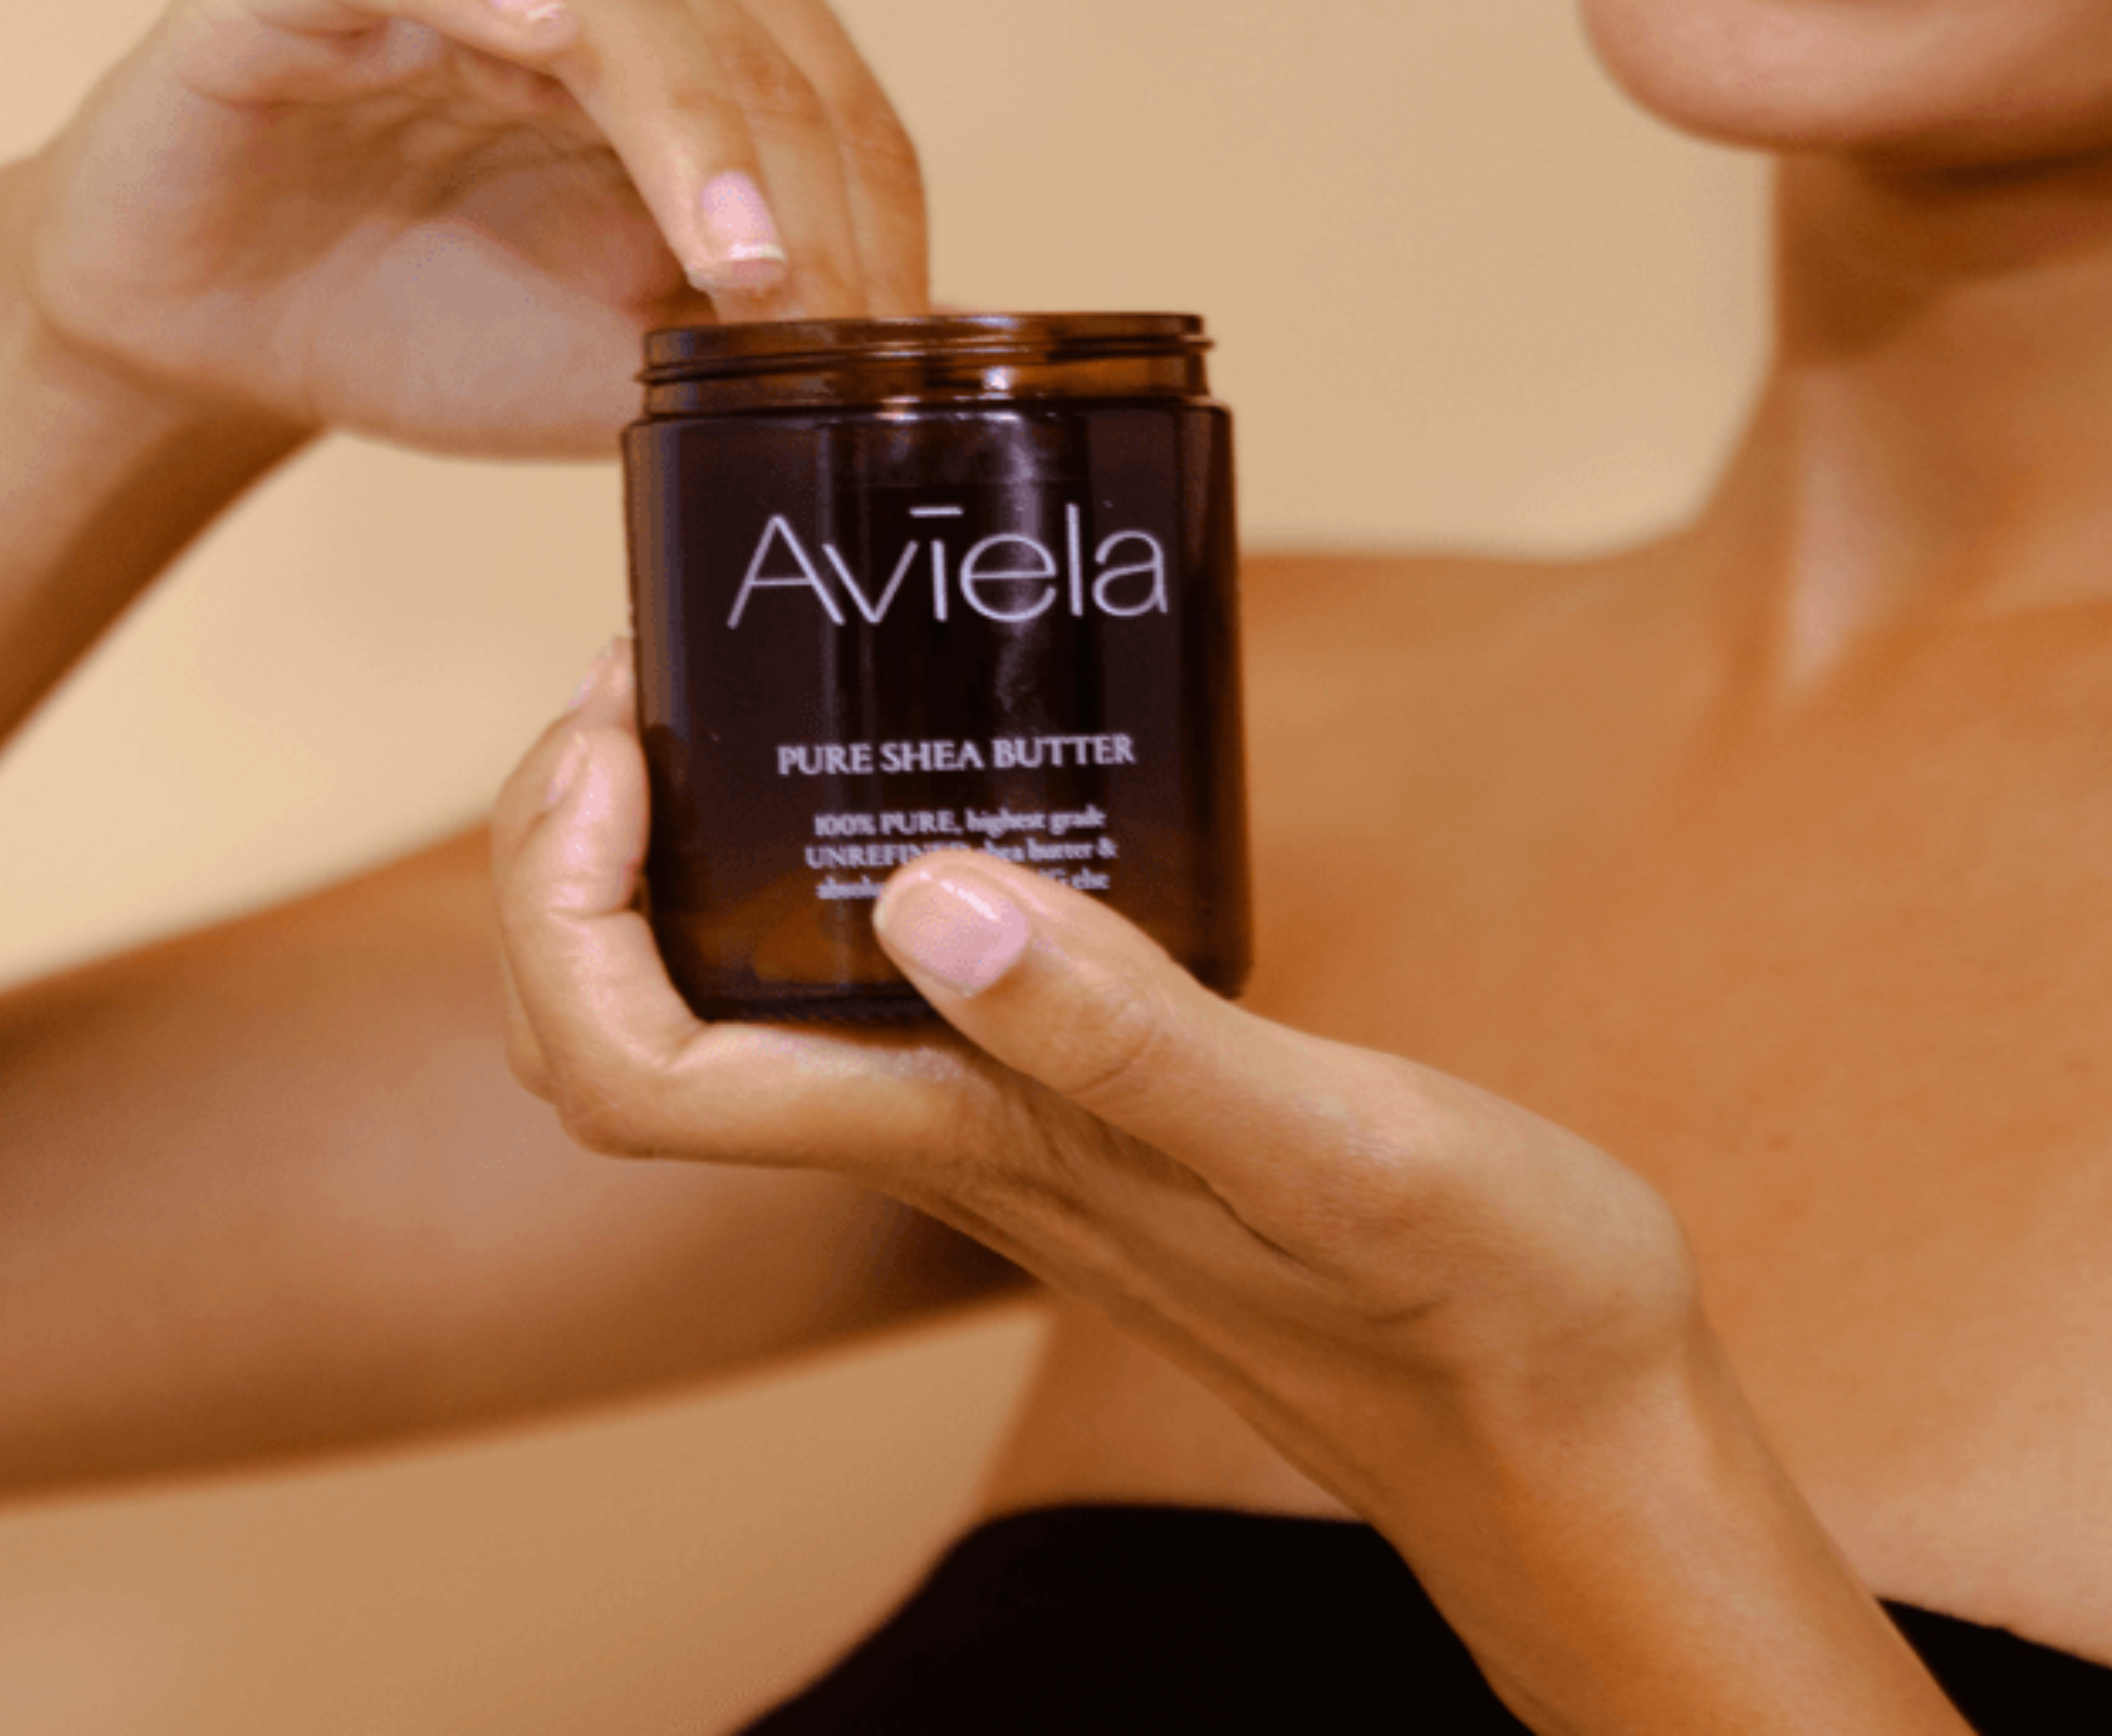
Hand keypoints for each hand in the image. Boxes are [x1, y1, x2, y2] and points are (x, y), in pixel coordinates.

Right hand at [0, 0, 926, 456]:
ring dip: (693, 116)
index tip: (888, 346)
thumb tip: (956, 338)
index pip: (825, 95)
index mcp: (683, 49)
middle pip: (746, 25)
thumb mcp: (631, 363)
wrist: (221, 340)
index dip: (873, 215)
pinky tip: (537, 38)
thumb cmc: (436, 327)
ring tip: (736, 254)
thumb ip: (771, 342)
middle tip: (822, 320)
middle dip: (803, 185)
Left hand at [489, 647, 1704, 1540]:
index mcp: (970, 1144)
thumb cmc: (1468, 1303)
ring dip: (673, 865)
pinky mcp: (1072, 1109)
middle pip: (634, 1040)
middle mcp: (946, 1142)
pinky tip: (925, 785)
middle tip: (642, 687)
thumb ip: (1134, 1038)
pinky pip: (869, 993)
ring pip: (731, 1019)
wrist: (1549, 1423)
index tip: (616, 740)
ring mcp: (1001, 1131)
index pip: (634, 1072)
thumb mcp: (1333, 1146)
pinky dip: (825, 875)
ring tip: (728, 701)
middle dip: (568, 863)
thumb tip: (923, 898)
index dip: (562, 907)